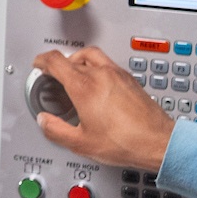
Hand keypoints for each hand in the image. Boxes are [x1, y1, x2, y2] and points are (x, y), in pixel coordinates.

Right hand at [31, 46, 176, 171]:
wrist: (157, 141)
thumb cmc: (126, 141)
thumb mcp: (81, 143)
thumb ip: (57, 130)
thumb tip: (45, 121)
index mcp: (84, 87)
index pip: (56, 61)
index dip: (43, 60)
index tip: (39, 64)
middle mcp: (100, 74)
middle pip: (72, 57)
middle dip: (59, 65)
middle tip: (54, 74)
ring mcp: (117, 74)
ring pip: (91, 55)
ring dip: (78, 60)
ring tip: (74, 73)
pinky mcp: (129, 78)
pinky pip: (106, 63)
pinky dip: (95, 66)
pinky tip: (96, 82)